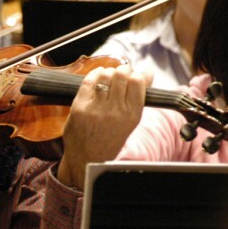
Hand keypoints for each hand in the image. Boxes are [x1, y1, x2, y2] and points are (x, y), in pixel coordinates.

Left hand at [56, 65, 148, 188]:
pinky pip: (89, 81)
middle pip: (121, 75)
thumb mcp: (131, 121)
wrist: (86, 158)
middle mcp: (115, 111)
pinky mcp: (79, 107)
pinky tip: (97, 78)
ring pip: (105, 75)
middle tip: (120, 75)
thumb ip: (138, 96)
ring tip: (108, 78)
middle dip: (122, 70)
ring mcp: (96, 109)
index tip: (133, 77)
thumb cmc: (110, 138)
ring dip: (108, 72)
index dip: (135, 74)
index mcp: (132, 116)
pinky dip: (94, 74)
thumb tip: (147, 71)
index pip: (137, 81)